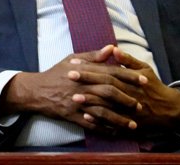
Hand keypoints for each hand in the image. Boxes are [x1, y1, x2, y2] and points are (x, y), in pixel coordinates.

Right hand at [1, 47, 143, 134]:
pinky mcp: (73, 115)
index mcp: (84, 71)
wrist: (36, 90)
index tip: (144, 80)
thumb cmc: (56, 73)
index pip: (110, 72)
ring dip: (119, 119)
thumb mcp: (72, 59)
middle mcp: (82, 87)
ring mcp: (78, 102)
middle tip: (141, 104)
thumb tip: (111, 48)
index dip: (129, 76)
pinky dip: (104, 129)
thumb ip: (93, 55)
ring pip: (103, 111)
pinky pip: (92, 124)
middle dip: (127, 99)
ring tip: (133, 124)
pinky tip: (116, 132)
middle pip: (109, 92)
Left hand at [76, 47, 179, 133]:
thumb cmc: (153, 86)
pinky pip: (112, 124)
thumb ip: (128, 60)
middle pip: (105, 88)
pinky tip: (86, 117)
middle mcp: (129, 95)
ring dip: (90, 102)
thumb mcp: (144, 69)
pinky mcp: (130, 124)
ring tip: (74, 98)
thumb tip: (113, 49)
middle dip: (86, 83)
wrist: (170, 110)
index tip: (73, 64)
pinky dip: (99, 121)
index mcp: (130, 81)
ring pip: (108, 107)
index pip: (106, 73)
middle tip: (68, 77)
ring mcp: (129, 111)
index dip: (90, 69)